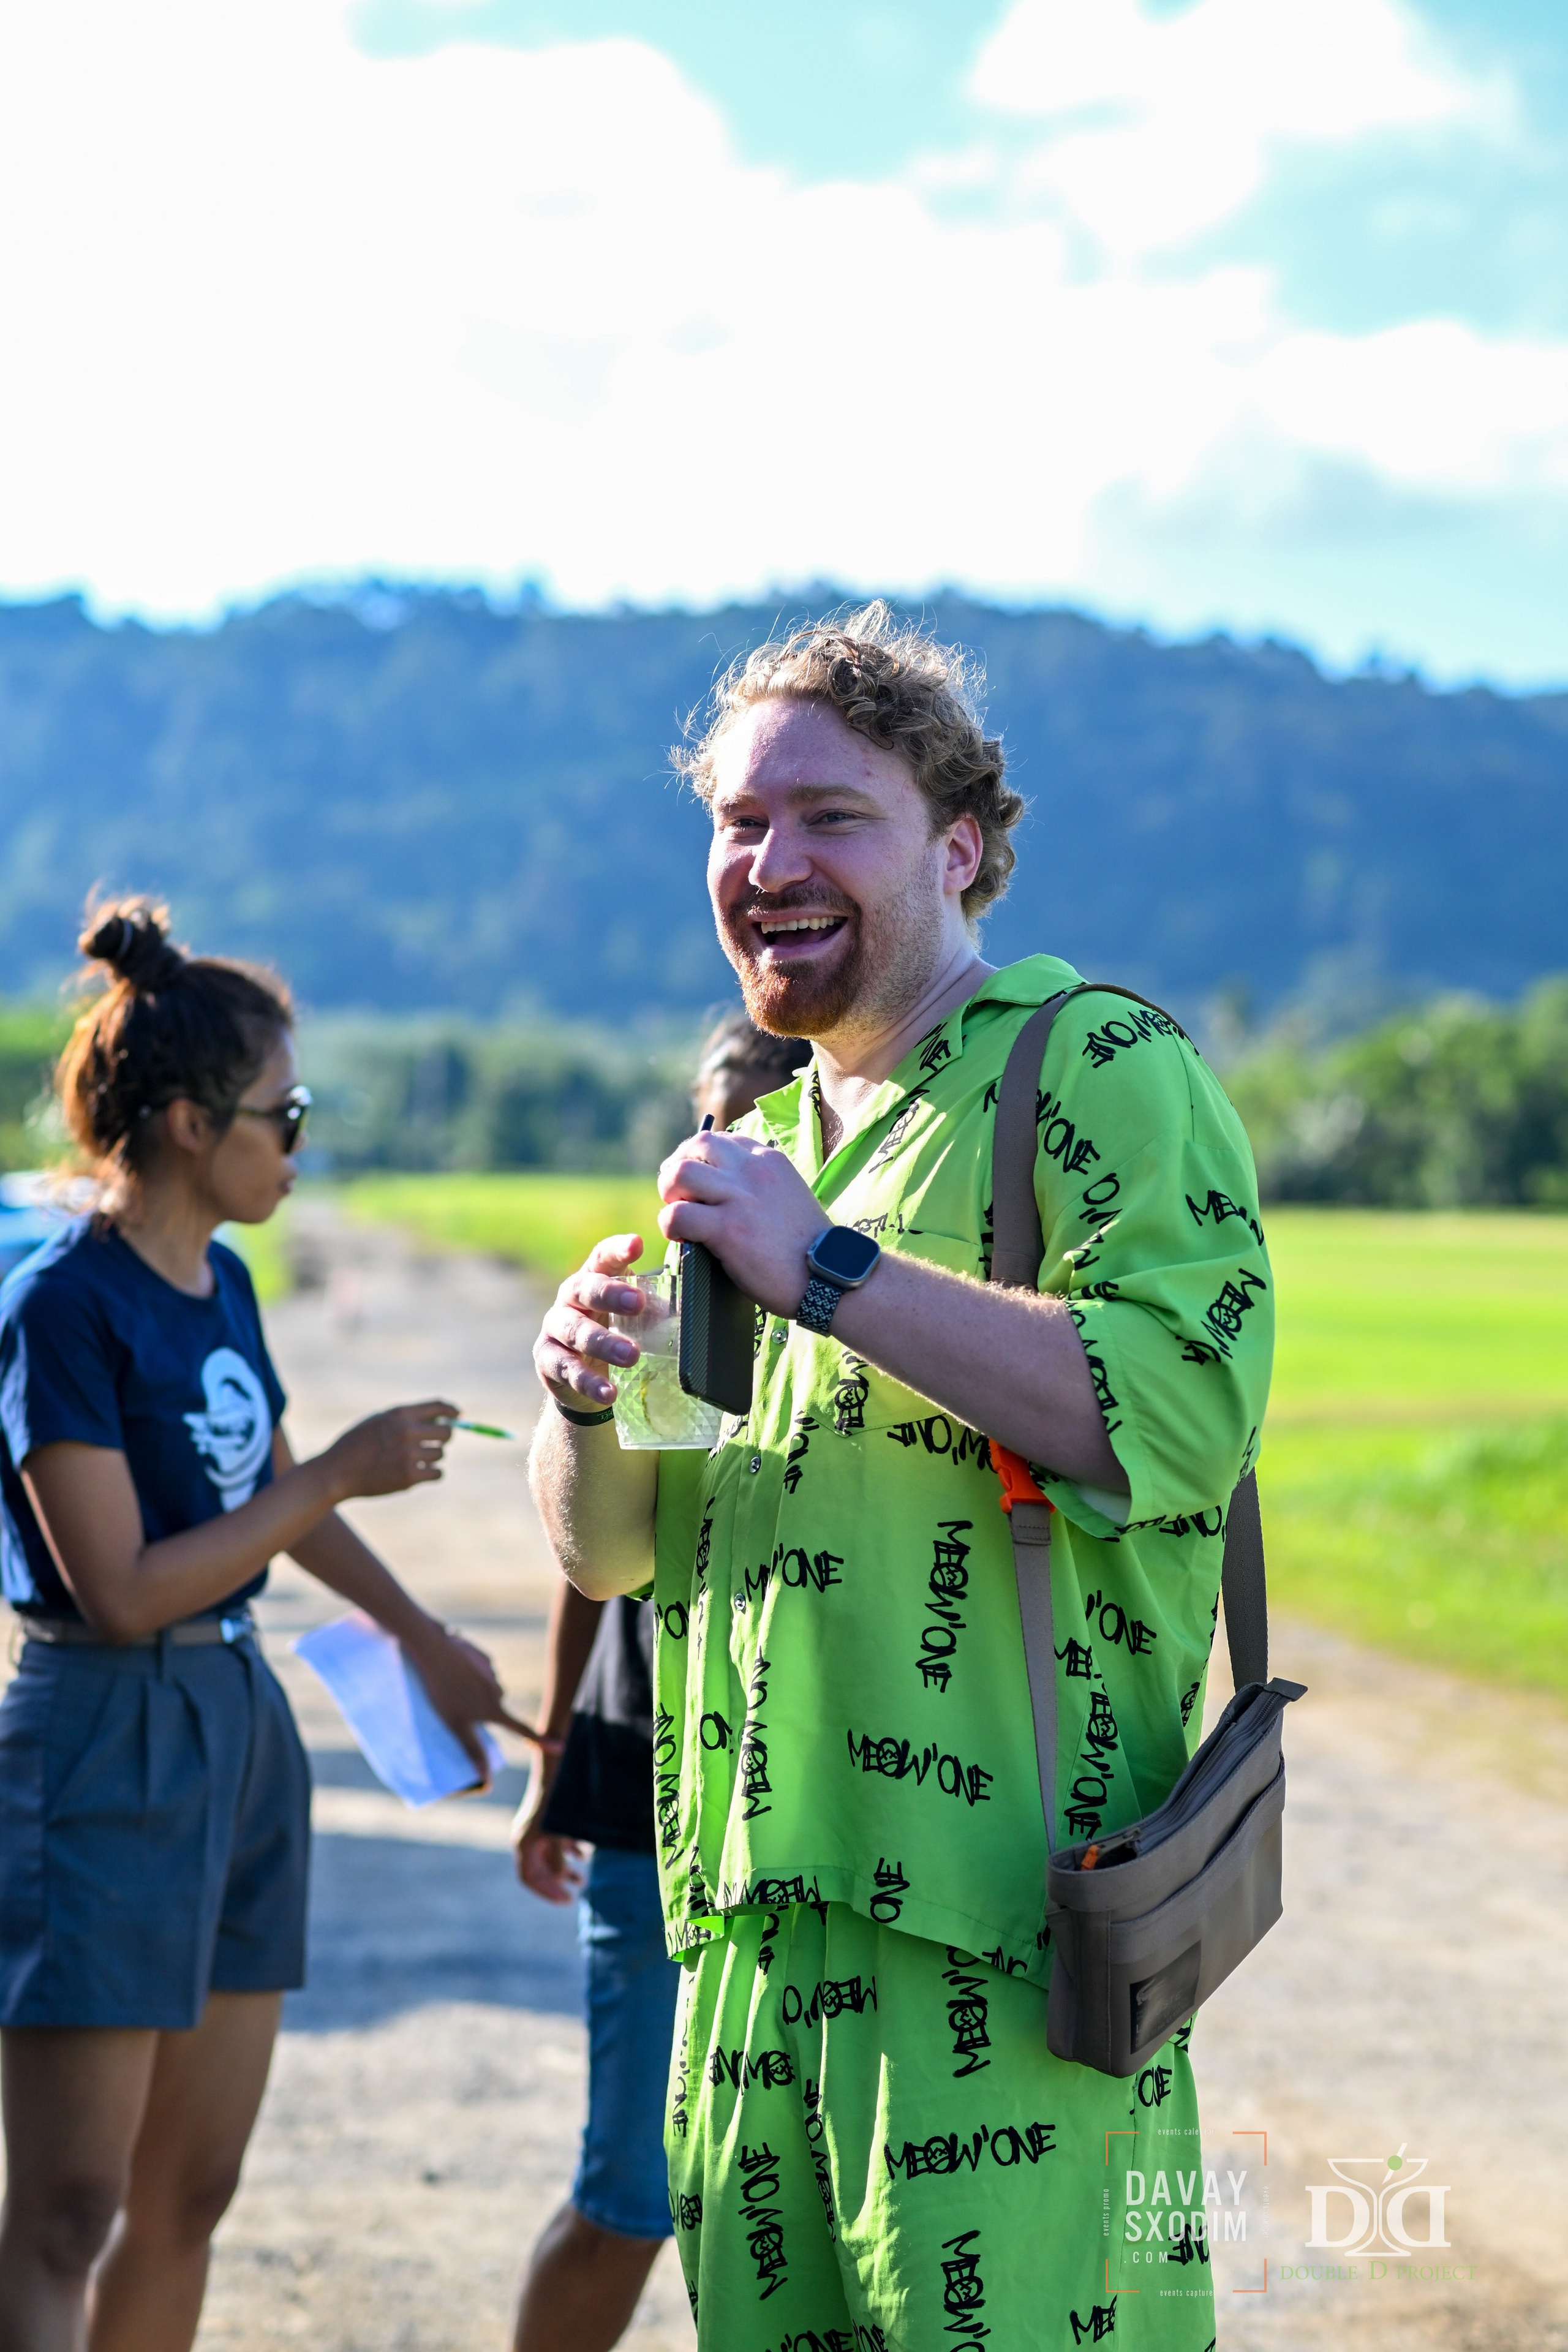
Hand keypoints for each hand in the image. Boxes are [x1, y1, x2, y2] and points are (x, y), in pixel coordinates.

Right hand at [321, 1401, 456, 1502]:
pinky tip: (417, 1473)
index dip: (451, 1411)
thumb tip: (439, 1420)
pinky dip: (431, 1474)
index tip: (458, 1415)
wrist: (336, 1472)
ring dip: (431, 1458)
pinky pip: (437, 1473)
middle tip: (434, 1443)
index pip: (438, 1407)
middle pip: (446, 1433)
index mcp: (399, 1414)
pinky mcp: (409, 1476)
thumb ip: (405, 1418)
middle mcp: (406, 1431)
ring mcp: (408, 1454)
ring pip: (440, 1454)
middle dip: (443, 1438)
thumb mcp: (377, 1421)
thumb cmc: (355, 1445)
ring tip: (412, 1460)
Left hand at [404, 1620, 536, 1785]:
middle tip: (460, 1709)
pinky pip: (479, 1669)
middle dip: (484, 1711)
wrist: (434, 1650)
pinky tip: (451, 1671)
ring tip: (449, 1688)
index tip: (559, 1746)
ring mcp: (490, 1671)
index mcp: (493, 1709)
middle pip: (497, 1706)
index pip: (521, 1730)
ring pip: (487, 1687)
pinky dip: (469, 1673)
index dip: (540, 1740)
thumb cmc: (443, 1691)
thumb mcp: (455, 1725)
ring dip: (475, 1690)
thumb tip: (487, 1779)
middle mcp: (498, 1690)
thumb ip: (472, 1750)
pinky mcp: (481, 1656)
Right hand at [511, 1751, 586, 1902]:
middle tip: (573, 1896)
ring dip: (565, 1871)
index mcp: (523, 1841)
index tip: (565, 1901)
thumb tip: (561, 1879)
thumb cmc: (557, 1801)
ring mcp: (536, 1828)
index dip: (547, 1892)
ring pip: (549, 1857)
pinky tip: (583, 1855)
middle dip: (556, 1884)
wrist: (557, 1766)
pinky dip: (569, 1852)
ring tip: (582, 1881)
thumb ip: (557, 1858)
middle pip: (538, 1870)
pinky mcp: (546, 1820)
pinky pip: (555, 1843)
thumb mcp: (558, 1832)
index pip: (529, 1877)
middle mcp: (526, 1836)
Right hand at [532, 1234, 648, 1410]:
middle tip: (638, 1303)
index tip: (637, 1244)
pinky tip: (609, 1393)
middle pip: (584, 1289)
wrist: (583, 1376)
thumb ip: (653, 1309)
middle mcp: (569, 1298)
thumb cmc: (616, 1332)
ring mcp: (555, 1328)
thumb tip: (678, 1309)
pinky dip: (589, 1382)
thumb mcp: (634, 1316)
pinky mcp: (546, 1359)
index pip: (602, 1257)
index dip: (617, 1250)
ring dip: (603, 1343)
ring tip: (632, 1355)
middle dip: (610, 1295)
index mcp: (594, 1278)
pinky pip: (566, 1369)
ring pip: (574, 1332)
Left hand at [657, 1130, 824, 1315]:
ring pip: (679, 1173)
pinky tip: (681, 1238)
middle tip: (676, 1194)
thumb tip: (721, 1191)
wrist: (828, 1276)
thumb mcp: (788, 1196)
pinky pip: (677, 1214)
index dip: (698, 1157)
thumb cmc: (808, 1246)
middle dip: (677, 1168)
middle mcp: (753, 1170)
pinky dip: (670, 1226)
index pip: (720, 1139)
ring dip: (669, 1193)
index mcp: (769, 1159)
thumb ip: (759, 1186)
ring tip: (677, 1214)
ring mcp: (739, 1198)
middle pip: (695, 1146)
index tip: (696, 1180)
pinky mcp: (727, 1229)